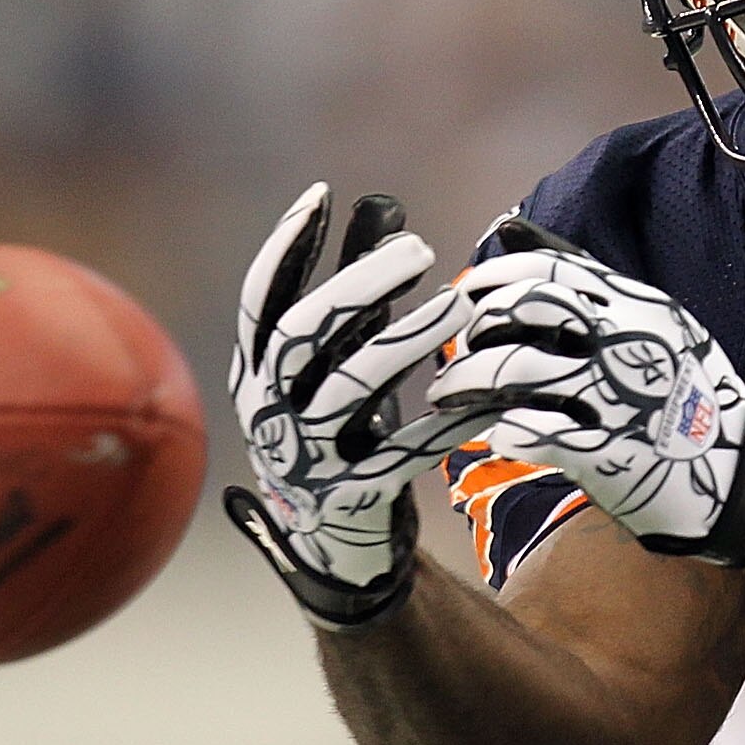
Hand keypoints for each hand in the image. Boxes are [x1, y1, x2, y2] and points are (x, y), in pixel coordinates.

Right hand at [224, 184, 477, 626]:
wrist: (338, 549)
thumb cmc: (345, 438)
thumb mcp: (343, 365)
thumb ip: (359, 297)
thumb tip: (384, 207)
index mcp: (257, 377)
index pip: (261, 303)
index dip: (287, 248)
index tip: (323, 195)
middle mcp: (269, 414)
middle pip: (302, 337)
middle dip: (359, 286)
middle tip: (419, 250)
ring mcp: (306, 460)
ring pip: (347, 390)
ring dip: (404, 342)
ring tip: (457, 307)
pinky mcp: (351, 499)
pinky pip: (402, 454)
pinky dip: (445, 424)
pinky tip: (487, 398)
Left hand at [432, 220, 744, 567]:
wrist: (740, 472)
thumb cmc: (687, 393)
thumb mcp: (652, 319)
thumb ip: (585, 278)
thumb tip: (509, 228)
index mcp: (636, 305)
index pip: (549, 268)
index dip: (494, 277)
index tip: (466, 293)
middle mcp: (624, 341)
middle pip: (525, 312)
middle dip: (475, 330)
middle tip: (458, 352)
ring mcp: (614, 395)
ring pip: (515, 371)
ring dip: (467, 382)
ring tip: (450, 396)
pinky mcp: (605, 451)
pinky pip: (531, 432)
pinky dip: (502, 432)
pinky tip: (495, 436)